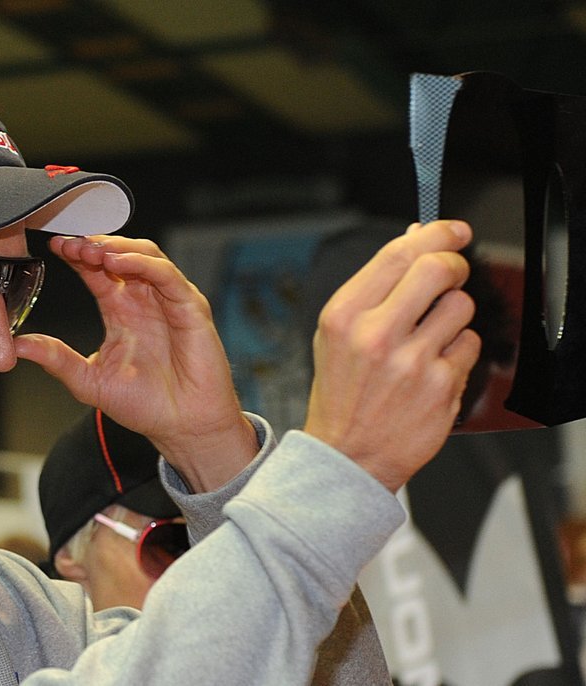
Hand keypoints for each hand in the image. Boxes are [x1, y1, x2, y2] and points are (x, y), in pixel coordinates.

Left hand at [15, 235, 257, 491]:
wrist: (183, 428)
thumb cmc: (147, 406)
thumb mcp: (89, 381)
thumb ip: (56, 360)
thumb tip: (18, 347)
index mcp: (120, 313)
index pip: (96, 272)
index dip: (76, 256)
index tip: (54, 247)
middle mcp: (144, 301)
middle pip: (119, 255)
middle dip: (93, 245)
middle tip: (70, 244)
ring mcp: (168, 301)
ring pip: (145, 255)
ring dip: (117, 247)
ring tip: (92, 250)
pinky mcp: (190, 307)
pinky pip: (167, 275)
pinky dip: (143, 263)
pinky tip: (120, 262)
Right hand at [303, 220, 480, 491]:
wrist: (347, 455)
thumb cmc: (342, 394)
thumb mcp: (337, 335)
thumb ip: (375, 288)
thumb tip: (416, 239)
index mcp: (344, 316)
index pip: (398, 255)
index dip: (435, 234)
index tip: (452, 231)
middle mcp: (375, 335)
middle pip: (437, 269)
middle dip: (454, 265)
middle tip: (452, 274)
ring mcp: (410, 361)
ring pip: (460, 307)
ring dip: (453, 315)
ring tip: (431, 335)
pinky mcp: (440, 386)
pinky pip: (469, 346)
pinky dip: (458, 351)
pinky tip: (433, 367)